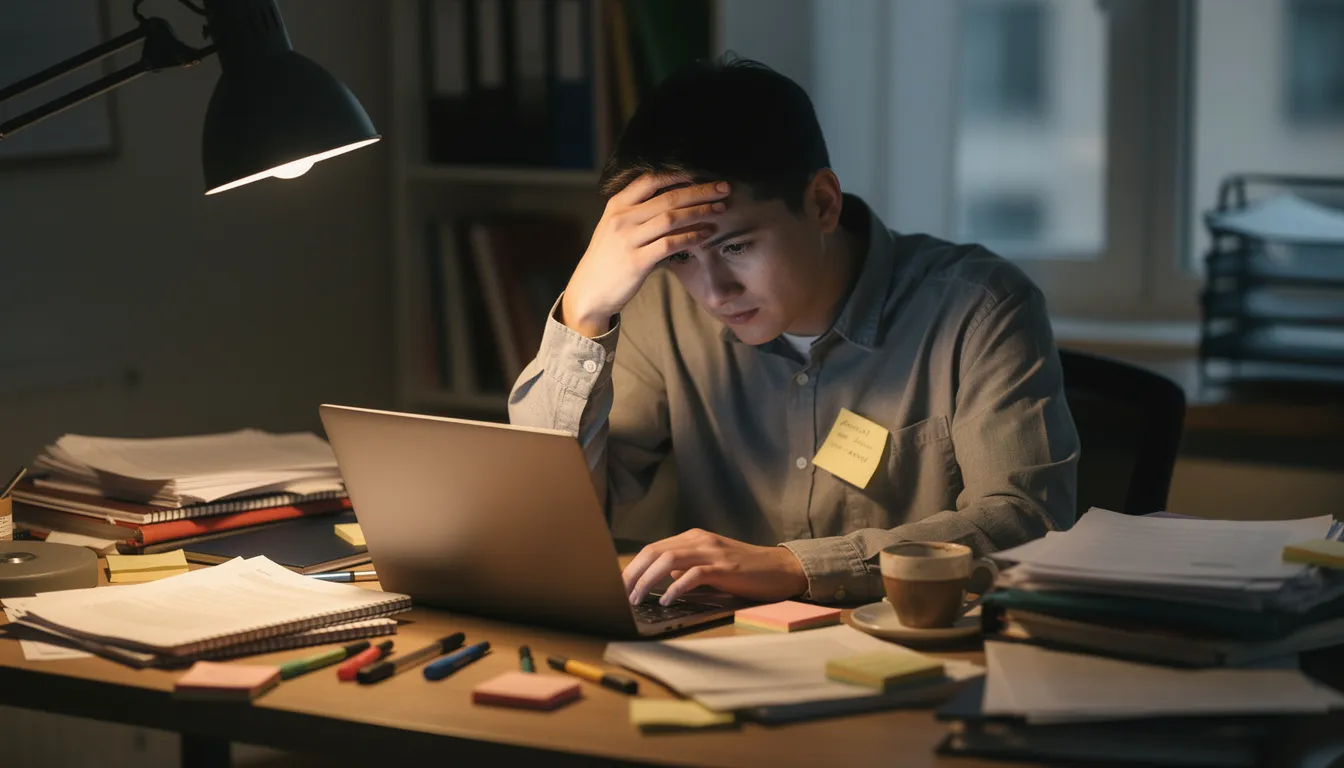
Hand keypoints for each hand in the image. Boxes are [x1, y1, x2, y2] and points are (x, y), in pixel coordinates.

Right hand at [561, 174, 731, 336]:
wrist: (589, 291)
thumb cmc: (607, 258)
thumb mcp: (614, 227)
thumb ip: (635, 210)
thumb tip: (671, 197)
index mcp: (617, 205)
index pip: (650, 179)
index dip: (678, 174)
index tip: (702, 173)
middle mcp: (622, 219)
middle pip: (667, 197)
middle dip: (699, 191)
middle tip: (723, 188)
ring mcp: (629, 240)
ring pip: (672, 218)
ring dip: (700, 212)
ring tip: (720, 209)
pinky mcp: (637, 262)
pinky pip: (670, 244)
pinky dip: (692, 237)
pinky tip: (706, 234)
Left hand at [622, 529, 808, 605]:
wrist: (781, 568)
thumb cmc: (746, 571)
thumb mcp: (712, 566)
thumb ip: (687, 569)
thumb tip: (663, 581)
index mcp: (693, 538)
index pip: (653, 548)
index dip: (633, 567)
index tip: (619, 585)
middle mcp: (700, 540)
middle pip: (655, 551)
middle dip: (632, 573)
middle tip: (619, 594)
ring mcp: (712, 552)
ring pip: (669, 560)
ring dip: (648, 580)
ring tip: (636, 599)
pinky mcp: (725, 567)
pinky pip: (693, 575)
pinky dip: (676, 588)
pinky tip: (666, 601)